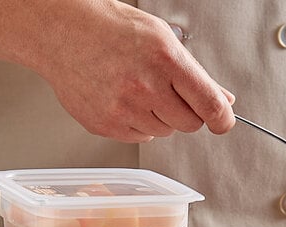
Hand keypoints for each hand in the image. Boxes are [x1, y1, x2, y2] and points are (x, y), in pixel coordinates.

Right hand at [0, 0, 235, 141]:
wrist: (60, 31)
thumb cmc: (111, 29)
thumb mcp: (162, 39)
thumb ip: (196, 74)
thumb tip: (224, 100)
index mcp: (165, 59)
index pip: (209, 104)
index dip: (222, 119)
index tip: (224, 122)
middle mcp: (145, 87)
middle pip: (189, 124)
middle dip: (186, 111)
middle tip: (167, 91)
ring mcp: (124, 110)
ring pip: (165, 132)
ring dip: (159, 117)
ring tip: (137, 89)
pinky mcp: (108, 126)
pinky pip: (140, 137)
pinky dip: (137, 123)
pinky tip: (121, 99)